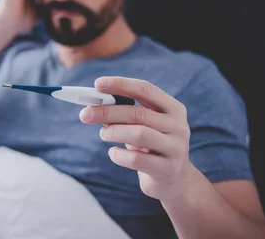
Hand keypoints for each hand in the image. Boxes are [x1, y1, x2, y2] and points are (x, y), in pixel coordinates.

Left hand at [79, 76, 194, 201]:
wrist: (173, 180)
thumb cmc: (150, 145)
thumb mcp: (141, 125)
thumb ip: (123, 113)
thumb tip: (94, 104)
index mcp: (173, 108)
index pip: (145, 89)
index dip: (120, 84)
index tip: (97, 84)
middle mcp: (179, 126)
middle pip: (138, 113)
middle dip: (107, 111)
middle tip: (85, 114)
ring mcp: (176, 148)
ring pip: (139, 134)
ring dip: (113, 132)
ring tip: (103, 134)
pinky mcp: (168, 169)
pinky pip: (136, 159)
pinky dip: (118, 154)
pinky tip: (113, 153)